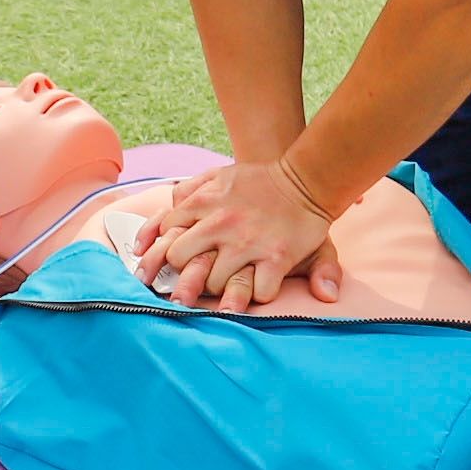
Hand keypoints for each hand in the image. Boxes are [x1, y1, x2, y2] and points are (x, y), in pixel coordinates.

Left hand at [129, 157, 337, 312]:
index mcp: (203, 203)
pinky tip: (259, 288)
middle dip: (184, 273)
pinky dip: (258, 295)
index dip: (166, 250)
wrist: (305, 179)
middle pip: (180, 262)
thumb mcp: (217, 175)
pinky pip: (258, 291)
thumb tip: (164, 212)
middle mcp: (220, 224)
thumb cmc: (258, 181)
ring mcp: (247, 243)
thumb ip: (187, 191)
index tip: (170, 262)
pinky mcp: (276, 258)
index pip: (166, 233)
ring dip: (219, 290)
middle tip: (194, 281)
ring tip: (227, 288)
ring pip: (214, 283)